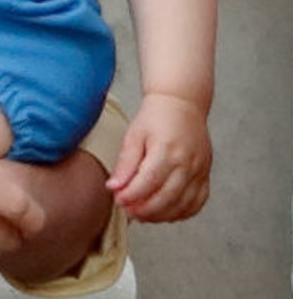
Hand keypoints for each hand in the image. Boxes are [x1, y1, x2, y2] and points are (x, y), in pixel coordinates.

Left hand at [106, 93, 210, 221]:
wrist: (182, 103)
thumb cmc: (155, 117)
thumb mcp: (134, 134)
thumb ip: (125, 163)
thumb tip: (114, 187)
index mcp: (166, 149)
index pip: (149, 182)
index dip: (132, 195)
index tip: (118, 200)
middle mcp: (186, 162)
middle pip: (167, 197)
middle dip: (145, 210)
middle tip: (129, 211)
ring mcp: (199, 170)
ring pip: (183, 205)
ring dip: (162, 215)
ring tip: (143, 214)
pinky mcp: (206, 174)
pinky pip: (198, 202)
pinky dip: (182, 213)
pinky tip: (166, 212)